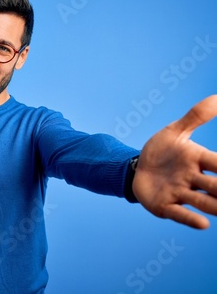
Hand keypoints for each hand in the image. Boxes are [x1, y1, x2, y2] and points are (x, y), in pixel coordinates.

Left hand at [133, 95, 216, 228]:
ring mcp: (180, 193)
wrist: (136, 168)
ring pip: (205, 202)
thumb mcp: (174, 132)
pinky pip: (180, 214)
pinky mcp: (165, 206)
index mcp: (199, 160)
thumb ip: (195, 117)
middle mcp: (194, 179)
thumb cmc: (161, 151)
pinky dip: (191, 219)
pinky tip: (203, 224)